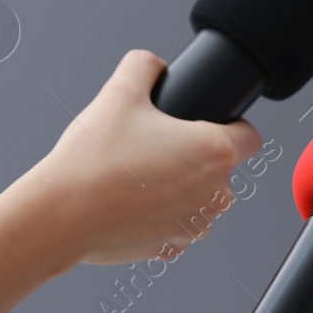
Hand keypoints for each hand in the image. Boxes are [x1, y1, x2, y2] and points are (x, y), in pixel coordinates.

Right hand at [19, 50, 261, 267]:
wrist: (62, 214)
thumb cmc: (93, 159)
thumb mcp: (119, 92)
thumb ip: (145, 66)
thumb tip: (153, 65)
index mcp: (214, 152)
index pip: (250, 136)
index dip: (231, 125)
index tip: (204, 124)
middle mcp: (216, 194)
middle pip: (221, 168)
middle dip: (196, 156)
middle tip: (156, 146)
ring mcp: (196, 225)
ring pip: (200, 198)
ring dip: (180, 187)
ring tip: (139, 174)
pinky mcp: (172, 247)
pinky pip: (176, 223)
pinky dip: (160, 213)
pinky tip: (131, 201)